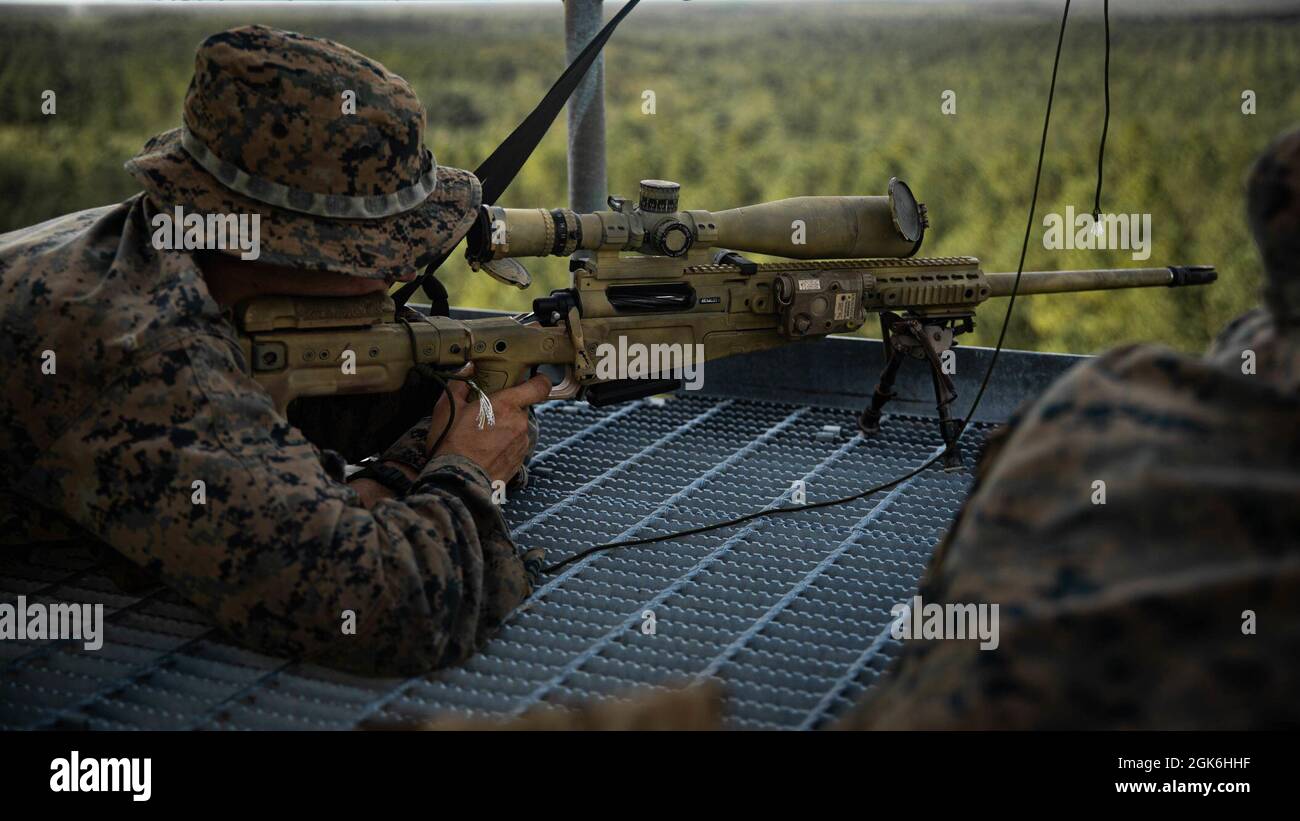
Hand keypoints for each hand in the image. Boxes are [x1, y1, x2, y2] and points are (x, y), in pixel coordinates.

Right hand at [426, 368, 551, 484]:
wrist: (458, 481)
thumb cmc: (452, 444)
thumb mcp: (447, 407)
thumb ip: (460, 383)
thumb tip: (468, 370)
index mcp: (506, 405)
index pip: (538, 386)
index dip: (538, 381)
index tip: (533, 379)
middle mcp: (519, 423)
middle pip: (520, 407)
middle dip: (505, 408)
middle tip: (484, 414)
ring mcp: (521, 443)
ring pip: (517, 427)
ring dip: (504, 428)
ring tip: (481, 436)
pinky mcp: (519, 461)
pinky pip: (515, 445)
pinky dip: (504, 445)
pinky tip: (485, 450)